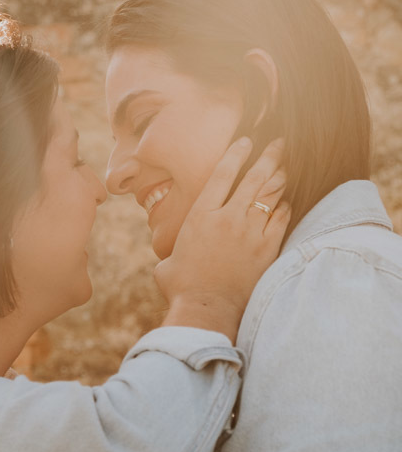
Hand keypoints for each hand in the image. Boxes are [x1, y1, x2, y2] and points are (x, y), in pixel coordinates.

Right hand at [157, 137, 289, 341]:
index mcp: (200, 215)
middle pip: (253, 177)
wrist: (206, 309)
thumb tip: (169, 259)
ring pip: (270, 194)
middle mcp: (227, 218)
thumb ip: (173, 252)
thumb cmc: (181, 288)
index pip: (222, 174)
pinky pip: (280, 219)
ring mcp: (250, 232)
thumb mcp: (167, 263)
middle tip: (279, 144)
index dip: (236, 153)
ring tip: (284, 166)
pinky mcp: (266, 249)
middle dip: (268, 156)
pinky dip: (283, 207)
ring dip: (279, 178)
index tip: (246, 141)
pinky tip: (285, 202)